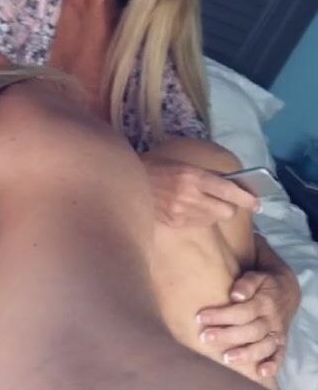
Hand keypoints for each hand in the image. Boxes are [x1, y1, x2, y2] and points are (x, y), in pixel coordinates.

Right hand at [141, 156, 258, 227]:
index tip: (257, 203)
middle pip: (227, 211)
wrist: (131, 182)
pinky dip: (199, 218)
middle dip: (229, 207)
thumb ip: (207, 176)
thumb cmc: (160, 168)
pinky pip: (199, 224)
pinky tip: (188, 210)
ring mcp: (183, 212)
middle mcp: (191, 196)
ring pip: (214, 219)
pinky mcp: (176, 223)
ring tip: (201, 203)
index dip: (247, 198)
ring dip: (213, 212)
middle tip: (224, 201)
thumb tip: (234, 186)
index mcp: (194, 176)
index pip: (229, 190)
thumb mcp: (185, 165)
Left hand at [196, 267, 297, 379]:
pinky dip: (271, 366)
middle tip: (204, 337)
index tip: (200, 317)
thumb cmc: (263, 285)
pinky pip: (279, 357)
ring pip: (264, 346)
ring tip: (226, 358)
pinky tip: (260, 373)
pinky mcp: (281, 345)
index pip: (242, 311)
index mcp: (265, 302)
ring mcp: (278, 334)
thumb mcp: (256, 277)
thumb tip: (234, 295)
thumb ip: (246, 284)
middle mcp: (272, 320)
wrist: (287, 293)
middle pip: (250, 331)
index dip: (221, 315)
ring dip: (246, 354)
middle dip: (227, 335)